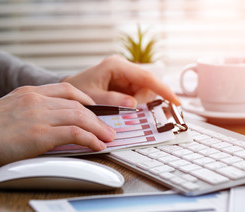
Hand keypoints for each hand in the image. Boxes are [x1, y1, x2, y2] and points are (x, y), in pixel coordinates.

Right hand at [0, 83, 114, 167]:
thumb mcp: (10, 108)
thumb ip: (31, 108)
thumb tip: (50, 120)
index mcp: (30, 91)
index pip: (67, 90)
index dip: (86, 100)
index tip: (95, 110)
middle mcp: (37, 99)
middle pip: (78, 105)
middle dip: (98, 118)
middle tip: (108, 129)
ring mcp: (39, 115)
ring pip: (80, 117)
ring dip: (98, 129)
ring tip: (108, 138)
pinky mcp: (39, 134)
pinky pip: (74, 133)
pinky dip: (89, 139)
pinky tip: (96, 145)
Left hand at [63, 55, 180, 106]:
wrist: (68, 92)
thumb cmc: (76, 91)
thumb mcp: (92, 98)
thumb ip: (112, 101)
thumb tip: (133, 104)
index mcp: (116, 66)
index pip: (147, 77)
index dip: (163, 90)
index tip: (176, 102)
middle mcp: (123, 67)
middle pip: (147, 85)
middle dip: (143, 101)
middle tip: (130, 112)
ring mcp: (124, 74)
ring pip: (144, 91)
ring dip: (138, 103)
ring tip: (118, 108)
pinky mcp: (124, 82)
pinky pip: (137, 94)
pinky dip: (134, 104)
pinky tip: (122, 107)